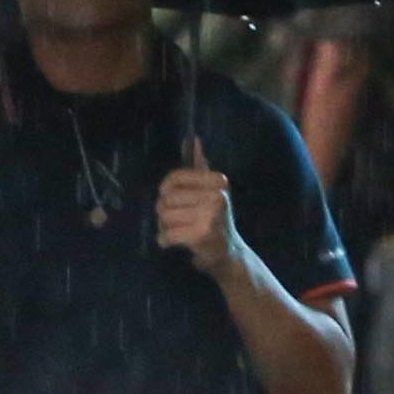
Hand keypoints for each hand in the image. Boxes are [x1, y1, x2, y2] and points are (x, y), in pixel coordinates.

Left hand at [156, 147, 236, 273]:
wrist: (229, 254)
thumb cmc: (215, 220)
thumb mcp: (210, 190)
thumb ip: (200, 165)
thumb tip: (193, 139)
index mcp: (218, 181)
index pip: (174, 177)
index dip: (166, 191)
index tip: (172, 200)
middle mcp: (217, 195)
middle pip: (166, 198)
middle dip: (164, 213)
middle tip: (176, 222)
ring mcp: (211, 215)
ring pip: (164, 216)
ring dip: (164, 227)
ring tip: (177, 232)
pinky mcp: (202, 234)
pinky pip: (167, 234)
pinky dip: (165, 240)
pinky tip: (172, 243)